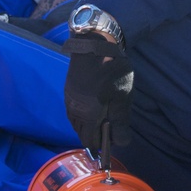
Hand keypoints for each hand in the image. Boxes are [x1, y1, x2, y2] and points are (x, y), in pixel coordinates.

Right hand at [62, 34, 132, 151]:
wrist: (94, 44)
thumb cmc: (112, 70)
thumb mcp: (122, 96)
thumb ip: (121, 121)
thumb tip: (121, 143)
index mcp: (88, 116)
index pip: (90, 142)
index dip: (102, 146)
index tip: (113, 140)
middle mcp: (74, 112)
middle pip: (82, 134)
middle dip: (95, 136)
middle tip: (110, 127)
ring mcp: (69, 101)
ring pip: (76, 124)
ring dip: (88, 126)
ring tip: (103, 117)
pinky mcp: (68, 92)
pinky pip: (73, 113)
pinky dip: (82, 116)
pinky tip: (93, 107)